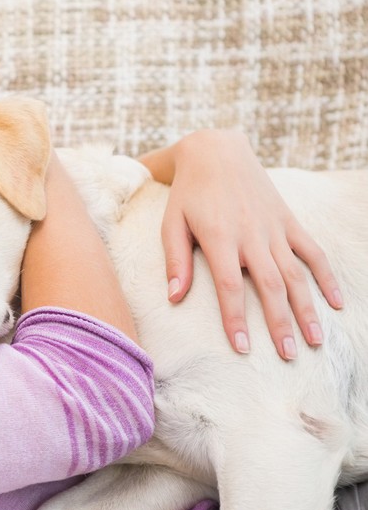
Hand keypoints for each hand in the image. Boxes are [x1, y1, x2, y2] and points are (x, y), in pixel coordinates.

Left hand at [142, 129, 343, 359]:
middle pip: (270, 285)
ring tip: (314, 341)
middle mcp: (251, 235)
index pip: (229, 286)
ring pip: (296, 273)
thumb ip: (176, 261)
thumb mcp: (171, 223)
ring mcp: (274, 228)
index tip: (241, 348)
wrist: (216, 153)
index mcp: (220, 237)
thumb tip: (174, 298)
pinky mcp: (289, 221)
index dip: (235, 318)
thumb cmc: (188, 194)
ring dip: (307, 309)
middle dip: (280, 323)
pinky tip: (337, 303)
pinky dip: (326, 276)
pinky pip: (313, 251)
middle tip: (287, 356)